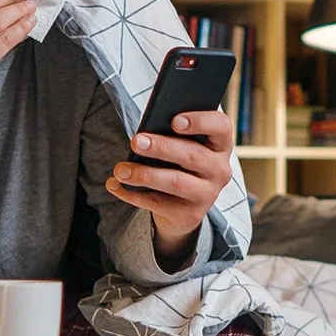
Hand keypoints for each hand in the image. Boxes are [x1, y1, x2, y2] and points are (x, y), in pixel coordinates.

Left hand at [107, 109, 234, 265]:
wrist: (184, 207)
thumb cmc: (180, 163)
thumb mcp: (183, 146)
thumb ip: (173, 134)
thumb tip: (145, 132)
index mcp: (220, 145)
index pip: (220, 127)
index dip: (200, 122)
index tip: (174, 121)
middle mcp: (219, 170)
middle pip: (192, 155)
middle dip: (161, 147)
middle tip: (136, 142)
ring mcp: (206, 195)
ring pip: (176, 182)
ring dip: (144, 174)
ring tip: (120, 169)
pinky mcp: (190, 215)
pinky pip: (158, 203)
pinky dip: (133, 194)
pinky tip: (115, 185)